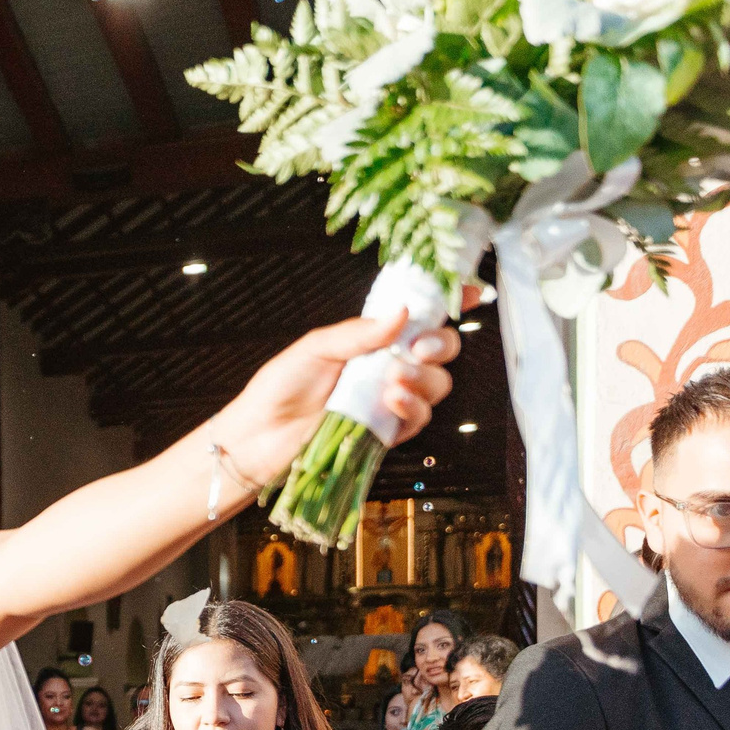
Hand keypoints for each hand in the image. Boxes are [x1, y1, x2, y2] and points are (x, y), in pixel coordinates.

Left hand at [215, 309, 460, 485]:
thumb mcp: (316, 347)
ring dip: (422, 379)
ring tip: (391, 381)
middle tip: (417, 349)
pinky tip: (391, 401)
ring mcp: (390, 400)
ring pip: (437, 385)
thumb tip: (402, 312)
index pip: (420, 317)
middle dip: (440, 345)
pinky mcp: (387, 431)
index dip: (450, 303)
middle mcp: (388, 367)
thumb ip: (359, 332)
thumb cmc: (280, 387)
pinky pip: (419, 418)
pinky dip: (412, 408)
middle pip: (441, 350)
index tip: (470, 293)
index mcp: (373, 340)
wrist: (259, 436)